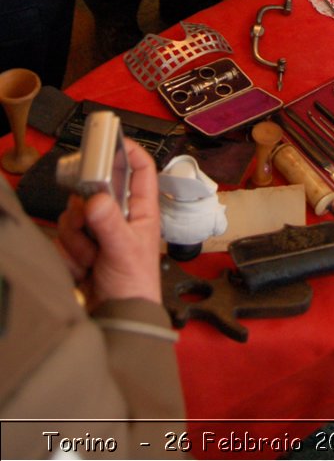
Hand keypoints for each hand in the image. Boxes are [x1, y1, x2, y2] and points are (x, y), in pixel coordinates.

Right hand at [56, 140, 162, 307]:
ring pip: (75, 214)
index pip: (141, 170)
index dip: (130, 151)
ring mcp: (99, 231)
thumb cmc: (136, 285)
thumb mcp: (125, 250)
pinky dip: (70, 253)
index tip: (113, 142)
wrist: (117, 318)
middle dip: (87, 208)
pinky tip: (83, 267)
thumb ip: (110, 224)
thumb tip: (95, 200)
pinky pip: (65, 237)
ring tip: (92, 257)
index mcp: (142, 210)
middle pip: (96, 189)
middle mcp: (120, 216)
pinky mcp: (81, 246)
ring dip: (78, 238)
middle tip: (89, 222)